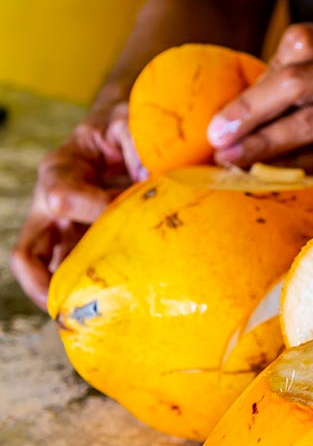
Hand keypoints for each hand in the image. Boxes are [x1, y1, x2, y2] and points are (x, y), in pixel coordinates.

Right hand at [10, 103, 139, 310]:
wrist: (124, 125)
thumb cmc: (126, 123)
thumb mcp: (131, 122)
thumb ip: (139, 147)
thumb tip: (150, 182)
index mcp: (60, 169)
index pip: (62, 199)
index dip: (95, 211)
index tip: (131, 218)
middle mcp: (51, 201)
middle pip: (29, 252)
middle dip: (44, 284)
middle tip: (72, 311)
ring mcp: (64, 224)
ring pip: (47, 270)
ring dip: (65, 296)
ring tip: (88, 323)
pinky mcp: (82, 236)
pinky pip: (75, 269)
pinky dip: (87, 289)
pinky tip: (113, 309)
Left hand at [208, 23, 312, 194]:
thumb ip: (295, 85)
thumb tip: (228, 117)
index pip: (296, 45)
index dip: (255, 84)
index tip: (221, 117)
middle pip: (297, 84)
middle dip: (249, 115)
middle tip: (216, 140)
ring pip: (311, 122)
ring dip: (265, 145)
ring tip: (234, 161)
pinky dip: (296, 164)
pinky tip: (271, 173)